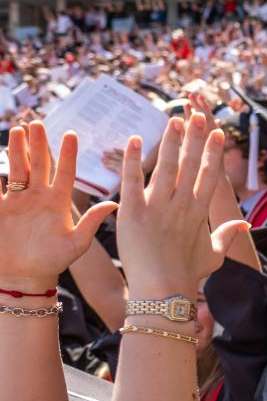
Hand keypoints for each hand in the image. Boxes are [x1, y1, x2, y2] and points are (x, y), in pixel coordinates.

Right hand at [0, 124, 117, 294]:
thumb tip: (115, 204)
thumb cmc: (52, 263)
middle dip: (38, 144)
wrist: (25, 278)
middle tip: (38, 123)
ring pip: (18, 169)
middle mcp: (38, 197)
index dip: (67, 154)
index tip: (72, 134)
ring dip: (17, 150)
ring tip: (18, 130)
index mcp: (58, 202)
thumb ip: (91, 222)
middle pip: (39, 164)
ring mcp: (17, 201)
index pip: (64, 172)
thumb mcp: (76, 243)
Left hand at [115, 115, 248, 298]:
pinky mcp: (134, 212)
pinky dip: (133, 160)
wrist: (164, 290)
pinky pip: (133, 181)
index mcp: (199, 212)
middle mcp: (182, 205)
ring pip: (166, 167)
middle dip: (195, 138)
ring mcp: (158, 207)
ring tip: (173, 120)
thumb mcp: (214, 255)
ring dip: (170, 142)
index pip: (210, 175)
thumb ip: (228, 236)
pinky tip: (135, 140)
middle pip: (191, 164)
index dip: (214, 152)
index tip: (217, 133)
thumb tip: (245, 225)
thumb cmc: (188, 275)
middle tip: (197, 115)